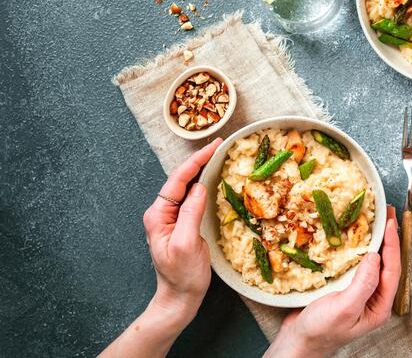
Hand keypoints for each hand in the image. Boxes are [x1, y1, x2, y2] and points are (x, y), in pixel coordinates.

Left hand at [101, 138, 221, 357]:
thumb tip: (200, 186)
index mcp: (159, 215)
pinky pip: (193, 198)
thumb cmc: (182, 276)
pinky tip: (214, 179)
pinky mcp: (183, 224)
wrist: (180, 298)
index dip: (196, 161)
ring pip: (187, 187)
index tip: (213, 146)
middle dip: (199, 160)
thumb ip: (191, 213)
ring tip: (218, 156)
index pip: (178, 180)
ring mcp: (172, 218)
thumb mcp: (187, 244)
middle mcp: (163, 213)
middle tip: (219, 146)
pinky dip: (205, 184)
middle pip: (182, 179)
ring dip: (202, 170)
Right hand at [267, 206, 400, 357]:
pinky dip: (356, 247)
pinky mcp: (344, 287)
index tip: (390, 223)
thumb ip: (363, 284)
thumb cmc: (321, 331)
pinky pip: (355, 263)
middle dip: (387, 238)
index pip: (392, 270)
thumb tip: (375, 256)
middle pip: (386, 263)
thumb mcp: (345, 308)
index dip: (392, 245)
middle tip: (386, 213)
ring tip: (374, 220)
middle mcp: (372, 298)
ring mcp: (358, 292)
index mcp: (379, 306)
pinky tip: (353, 236)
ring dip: (373, 240)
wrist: (297, 341)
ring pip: (371, 261)